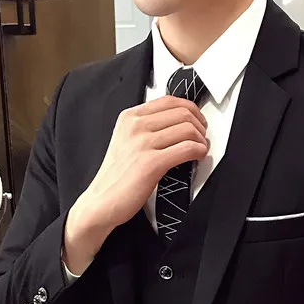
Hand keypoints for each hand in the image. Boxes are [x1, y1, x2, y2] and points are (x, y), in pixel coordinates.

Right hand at [63, 95, 208, 274]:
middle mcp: (135, 126)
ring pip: (187, 129)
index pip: (169, 100)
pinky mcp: (151, 163)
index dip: (191, 109)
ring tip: (201, 150)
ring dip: (201, 139)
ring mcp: (142, 143)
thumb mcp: (126, 142)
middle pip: (182, 112)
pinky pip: (187, 148)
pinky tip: (198, 157)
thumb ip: (146, 129)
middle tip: (202, 138)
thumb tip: (177, 124)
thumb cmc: (117, 178)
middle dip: (200, 125)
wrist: (101, 203)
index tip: (197, 122)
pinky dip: (199, 151)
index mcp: (129, 117)